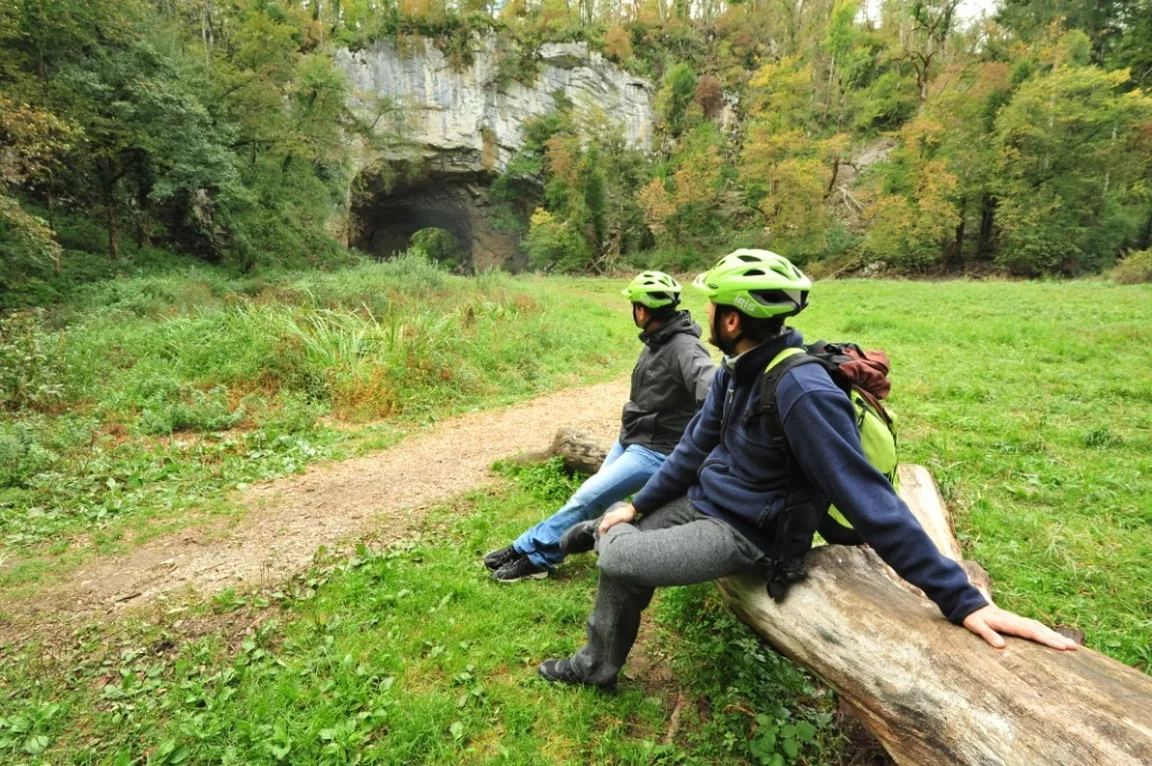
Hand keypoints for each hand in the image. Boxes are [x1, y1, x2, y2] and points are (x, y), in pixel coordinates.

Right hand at [598, 503, 637, 534]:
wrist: (632, 510)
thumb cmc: (626, 514)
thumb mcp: (619, 518)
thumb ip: (611, 522)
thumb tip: (603, 526)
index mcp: (607, 517)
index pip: (601, 526)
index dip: (601, 532)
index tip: (603, 538)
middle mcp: (607, 517)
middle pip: (602, 526)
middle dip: (602, 532)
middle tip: (605, 539)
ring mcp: (610, 517)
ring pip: (605, 525)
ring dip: (605, 530)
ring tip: (608, 536)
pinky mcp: (614, 518)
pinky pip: (609, 524)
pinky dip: (609, 528)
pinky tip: (611, 531)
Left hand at [962, 605, 1078, 650]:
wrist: (970, 605)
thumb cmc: (973, 618)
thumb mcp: (975, 626)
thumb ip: (987, 634)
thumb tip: (1001, 646)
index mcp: (1009, 622)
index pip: (1031, 632)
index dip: (1047, 639)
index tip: (1061, 647)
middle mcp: (1017, 620)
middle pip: (1040, 630)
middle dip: (1057, 639)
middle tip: (1074, 648)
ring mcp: (1019, 620)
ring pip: (1040, 628)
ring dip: (1055, 636)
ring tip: (1071, 645)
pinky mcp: (1018, 622)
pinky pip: (1036, 627)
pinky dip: (1048, 632)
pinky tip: (1056, 638)